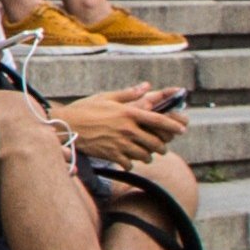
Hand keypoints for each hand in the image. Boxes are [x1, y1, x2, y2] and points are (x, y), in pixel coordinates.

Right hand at [58, 85, 186, 161]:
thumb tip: (146, 86)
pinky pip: (130, 163)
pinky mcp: (112, 155)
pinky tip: (128, 160)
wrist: (65, 126)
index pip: (158, 120)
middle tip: (161, 147)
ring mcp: (121, 143)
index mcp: (128, 113)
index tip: (183, 129)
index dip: (173, 126)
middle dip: (161, 146)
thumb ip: (129, 94)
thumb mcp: (106, 97)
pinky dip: (131, 163)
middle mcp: (128, 129)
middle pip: (155, 142)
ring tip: (146, 154)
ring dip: (148, 156)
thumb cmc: (84, 109)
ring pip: (145, 155)